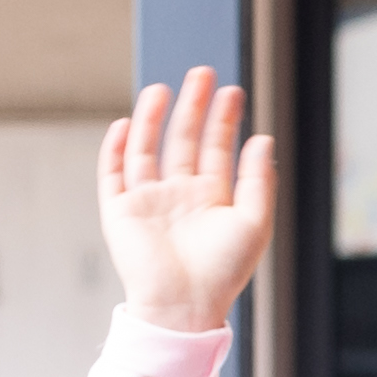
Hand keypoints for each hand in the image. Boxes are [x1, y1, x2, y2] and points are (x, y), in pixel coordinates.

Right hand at [97, 68, 273, 334]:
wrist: (184, 303)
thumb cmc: (223, 271)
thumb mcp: (254, 222)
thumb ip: (257, 180)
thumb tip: (262, 139)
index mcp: (212, 198)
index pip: (217, 148)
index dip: (224, 119)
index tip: (233, 91)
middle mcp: (179, 195)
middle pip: (183, 140)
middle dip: (193, 107)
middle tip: (202, 73)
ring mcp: (148, 201)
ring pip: (147, 149)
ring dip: (153, 118)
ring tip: (162, 88)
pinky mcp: (120, 211)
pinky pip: (114, 173)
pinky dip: (116, 149)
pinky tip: (126, 124)